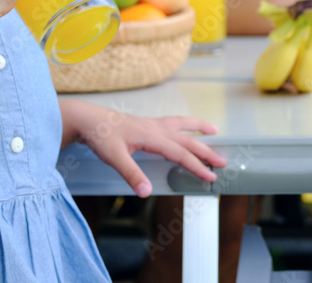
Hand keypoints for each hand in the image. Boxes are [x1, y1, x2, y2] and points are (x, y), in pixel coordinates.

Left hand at [67, 101, 226, 197]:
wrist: (88, 119)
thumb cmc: (100, 137)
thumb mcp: (114, 158)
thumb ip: (132, 174)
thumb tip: (147, 192)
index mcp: (151, 136)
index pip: (180, 153)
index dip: (196, 166)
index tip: (210, 177)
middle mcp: (156, 128)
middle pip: (186, 140)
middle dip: (205, 151)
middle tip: (222, 162)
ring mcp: (152, 124)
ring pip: (182, 125)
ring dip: (199, 129)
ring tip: (215, 131)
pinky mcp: (147, 124)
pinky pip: (172, 123)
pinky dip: (185, 124)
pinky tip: (186, 128)